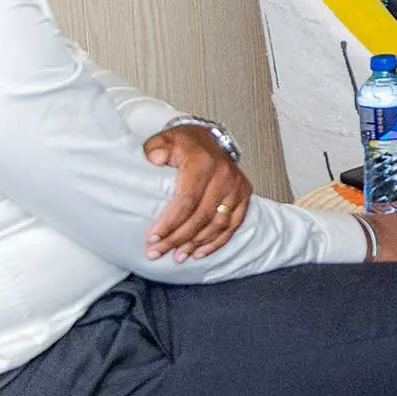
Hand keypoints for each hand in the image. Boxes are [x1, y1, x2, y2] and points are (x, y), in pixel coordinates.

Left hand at [142, 126, 251, 260]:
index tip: (153, 238)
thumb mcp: (166, 139)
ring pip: (216, 224)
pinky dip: (216, 242)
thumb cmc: (184, 143)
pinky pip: (232, 225)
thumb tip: (154, 158)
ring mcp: (236, 187)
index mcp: (203, 163)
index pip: (186, 200)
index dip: (169, 223)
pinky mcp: (243, 195)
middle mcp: (224, 175)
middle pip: (200, 217)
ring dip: (196, 244)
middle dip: (177, 239)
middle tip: (157, 252)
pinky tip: (199, 252)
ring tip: (177, 256)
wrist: (208, 139)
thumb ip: (155, 147)